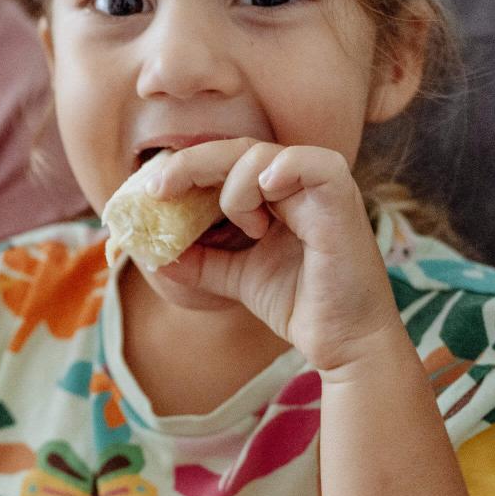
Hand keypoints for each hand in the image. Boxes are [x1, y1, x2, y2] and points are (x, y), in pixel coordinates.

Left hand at [147, 139, 404, 372]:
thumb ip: (201, 261)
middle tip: (158, 189)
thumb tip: (152, 255)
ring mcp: (322, 190)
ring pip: (265, 155)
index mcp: (276, 195)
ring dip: (237, 184)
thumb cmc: (302, 305)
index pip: (225, 162)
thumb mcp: (237, 278)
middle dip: (191, 165)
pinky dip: (285, 169)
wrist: (343, 344)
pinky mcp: (343, 203)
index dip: (186, 169)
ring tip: (245, 225)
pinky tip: (266, 189)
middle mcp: (299, 185)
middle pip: (238, 151)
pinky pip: (316, 165)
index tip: (151, 192)